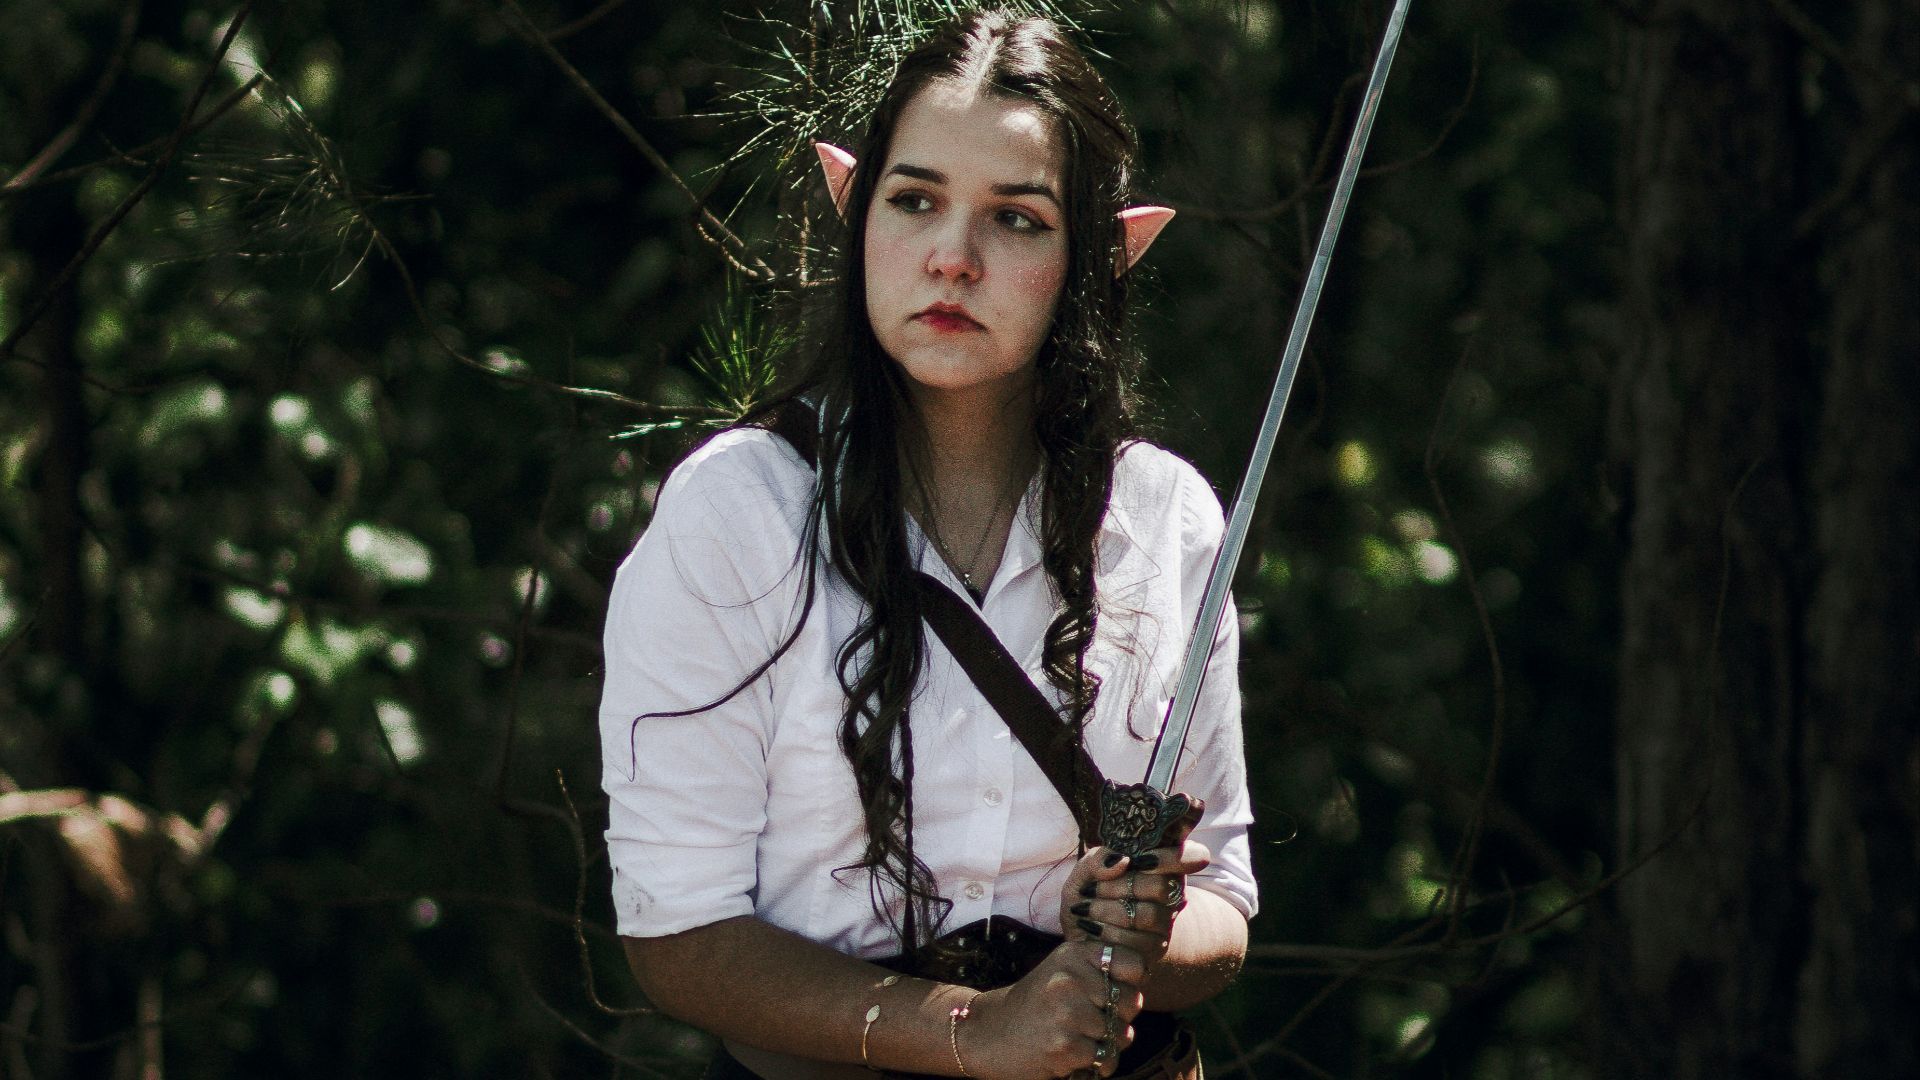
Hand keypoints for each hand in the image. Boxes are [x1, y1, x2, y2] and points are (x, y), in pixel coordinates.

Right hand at [964, 938, 1145, 1079]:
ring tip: (1079, 1039)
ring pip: (1121, 1034)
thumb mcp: (1064, 971)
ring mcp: (1067, 1013)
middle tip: (1091, 1021)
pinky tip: (1073, 1056)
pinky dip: (1096, 1064)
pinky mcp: (1064, 1046)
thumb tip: (1142, 987)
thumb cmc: (1036, 1004)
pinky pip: (1105, 1058)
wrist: (989, 1033)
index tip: (1111, 991)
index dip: (1130, 983)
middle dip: (1120, 1017)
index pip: (1134, 964)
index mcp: (1074, 954)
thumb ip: (1101, 970)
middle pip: (1132, 1001)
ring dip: (1108, 1044)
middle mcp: (1071, 978)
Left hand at [1059, 840, 1210, 974]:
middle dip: (1118, 887)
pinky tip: (1090, 928)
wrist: (1077, 935)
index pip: (1193, 856)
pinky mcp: (1155, 950)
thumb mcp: (1085, 872)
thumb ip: (1098, 860)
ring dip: (1107, 911)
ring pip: (1148, 916)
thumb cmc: (1088, 896)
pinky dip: (1106, 933)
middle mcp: (1171, 895)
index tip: (1141, 860)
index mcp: (1162, 866)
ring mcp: (1166, 924)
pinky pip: (1137, 941)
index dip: (1173, 857)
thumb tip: (1122, 861)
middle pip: (1161, 888)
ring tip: (1085, 910)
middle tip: (1090, 889)